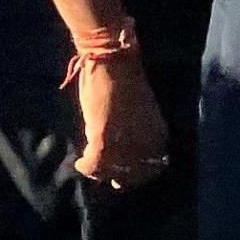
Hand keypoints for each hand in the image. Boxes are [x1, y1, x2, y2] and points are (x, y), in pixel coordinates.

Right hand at [75, 53, 168, 186]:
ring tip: (91, 168)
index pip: (152, 168)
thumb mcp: (141, 111)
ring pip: (112, 172)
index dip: (136, 174)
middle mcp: (146, 147)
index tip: (124, 174)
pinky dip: (86, 167)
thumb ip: (138, 132)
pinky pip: (94, 164)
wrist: (112, 61)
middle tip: (107, 177)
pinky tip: (81, 164)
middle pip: (132, 175)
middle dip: (119, 177)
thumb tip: (126, 148)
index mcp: (158, 138)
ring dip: (101, 172)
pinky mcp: (103, 141)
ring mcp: (125, 145)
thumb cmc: (125, 79)